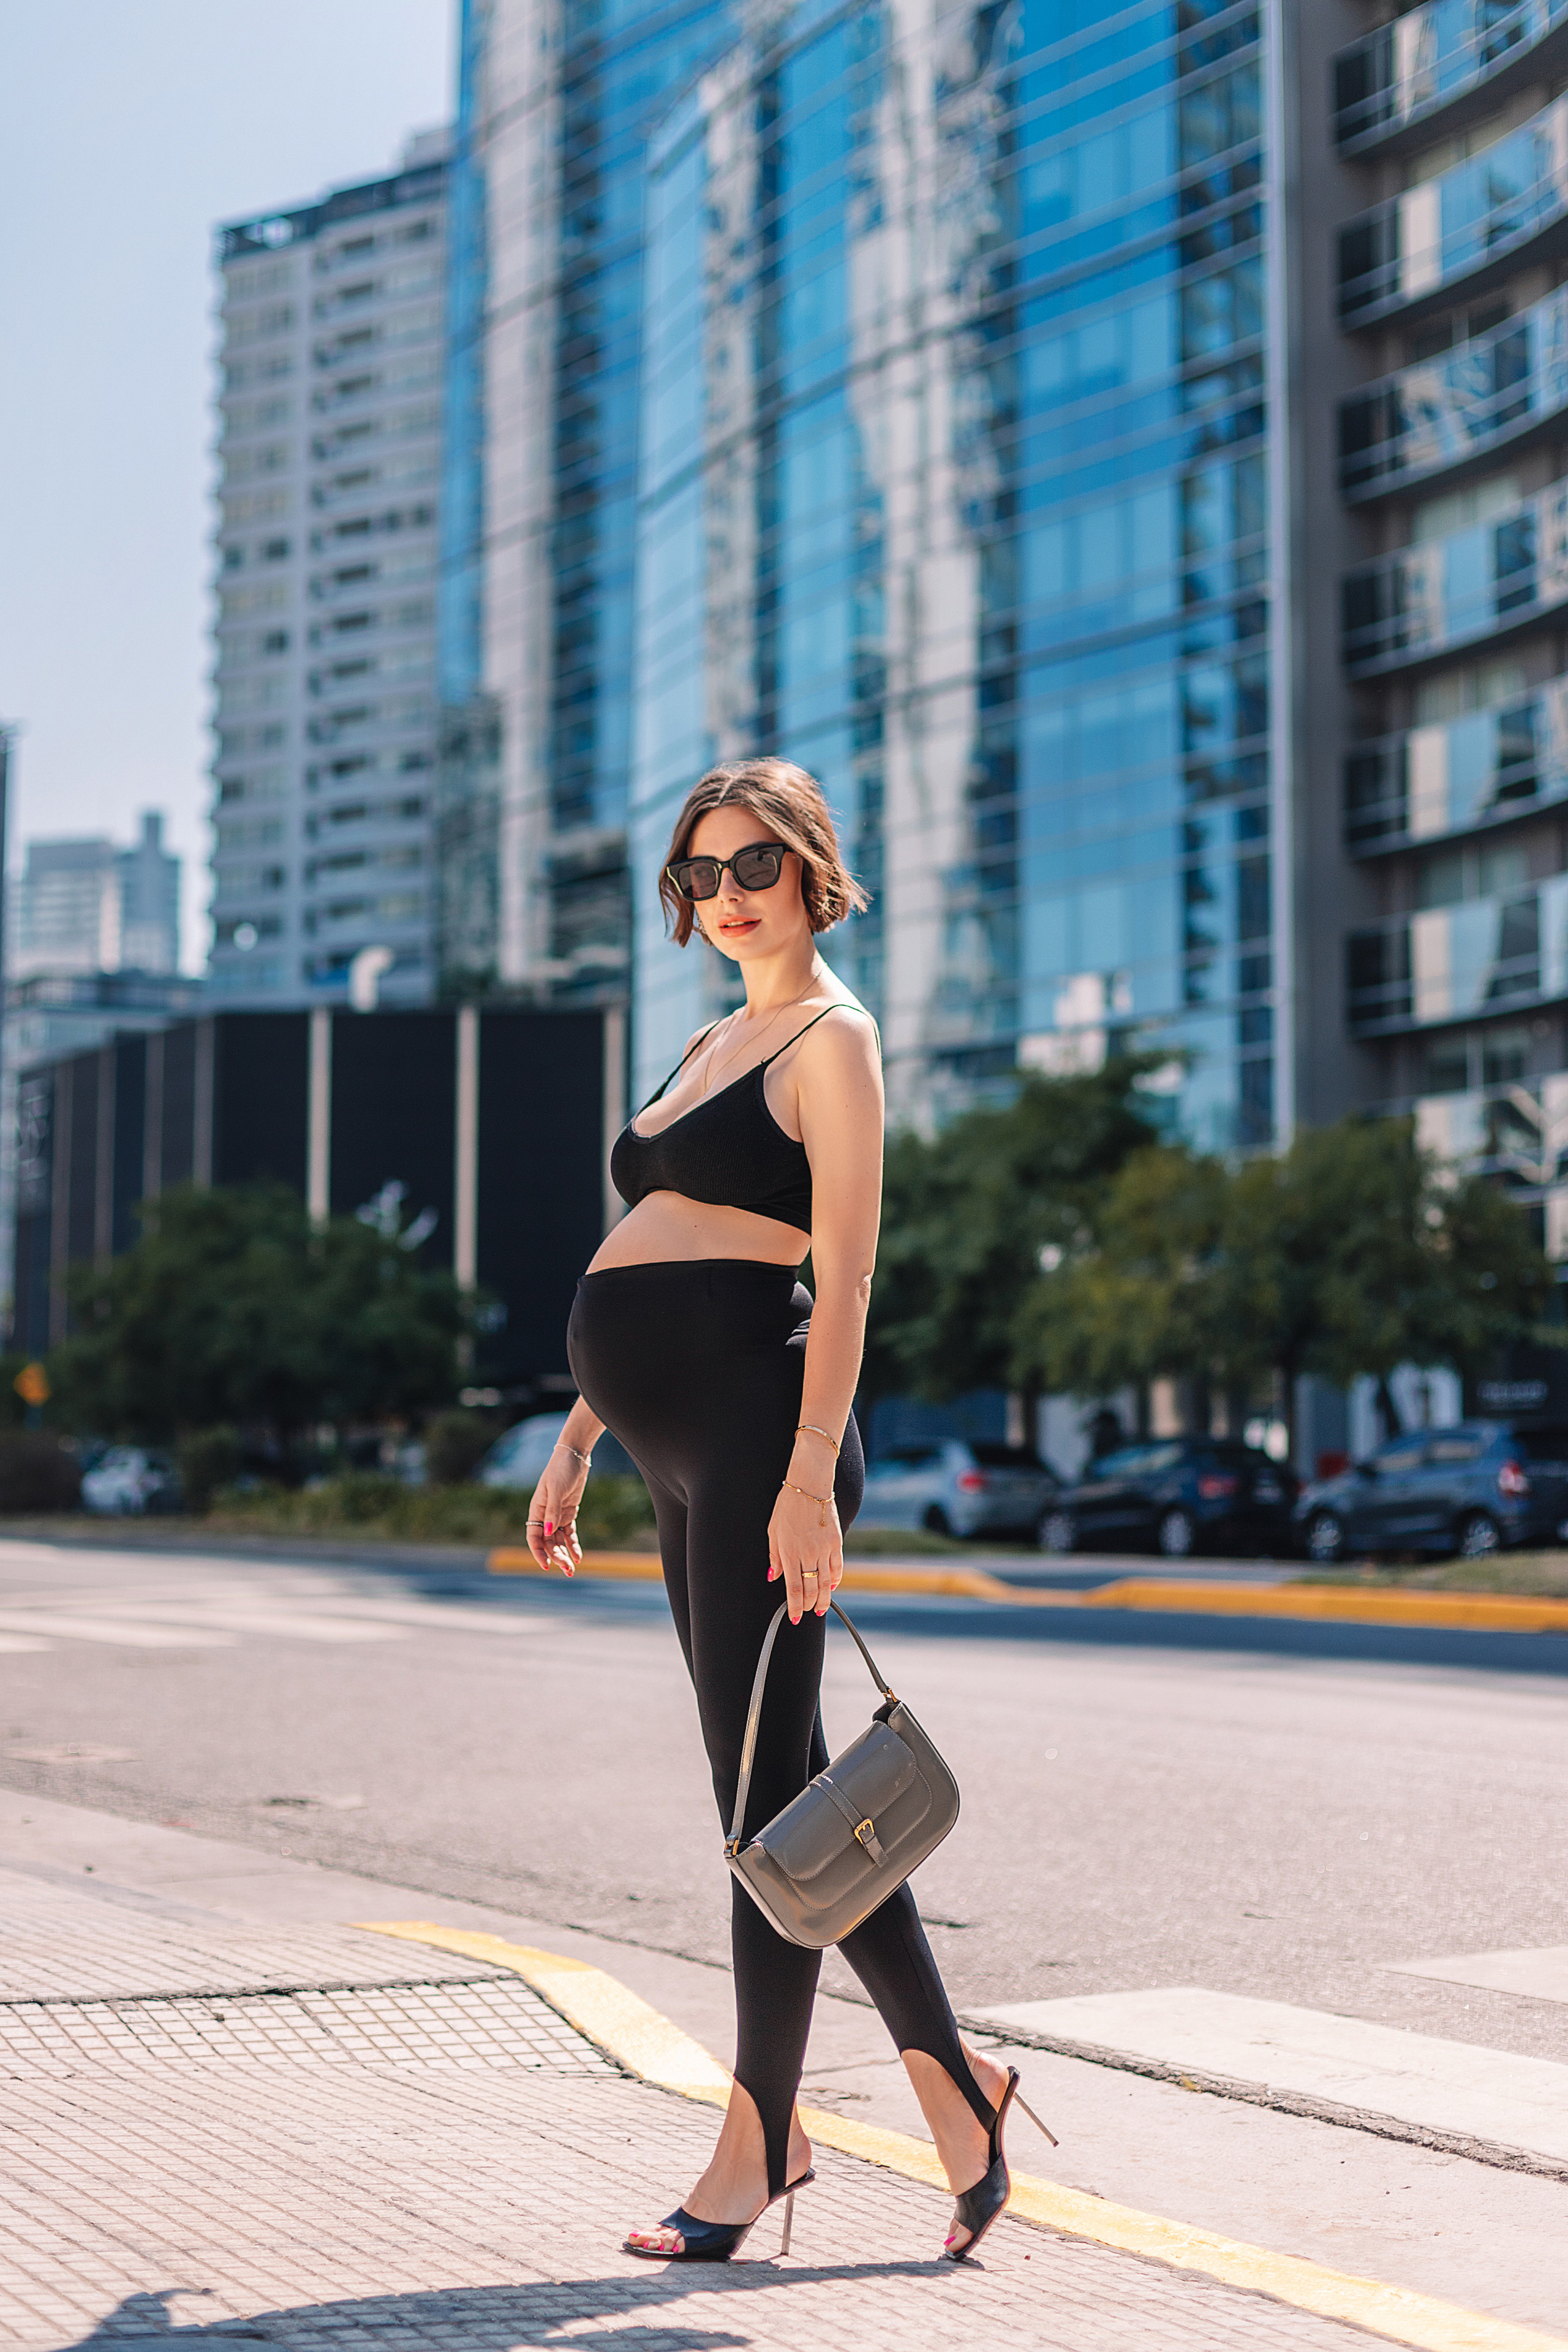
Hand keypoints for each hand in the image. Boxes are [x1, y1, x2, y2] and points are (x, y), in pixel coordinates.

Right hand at [527, 1445, 589, 1577]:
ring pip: (558, 1541)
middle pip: (548, 1542)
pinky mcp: (569, 1513)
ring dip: (564, 1555)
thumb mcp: (557, 1489)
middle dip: (556, 1557)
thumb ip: (554, 1511)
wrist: (575, 1456)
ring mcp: (557, 1515)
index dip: (538, 1552)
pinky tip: (578, 1557)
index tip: (546, 1566)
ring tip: (572, 1569)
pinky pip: (569, 1534)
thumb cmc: (562, 1469)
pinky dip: (573, 1545)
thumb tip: (550, 1532)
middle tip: (568, 1570)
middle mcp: (545, 1516)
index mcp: (537, 1510)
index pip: (534, 1537)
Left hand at [767, 1478, 843, 1622]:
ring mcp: (824, 1549)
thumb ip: (774, 1557)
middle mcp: (808, 1554)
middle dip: (809, 1605)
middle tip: (808, 1613)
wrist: (809, 1487)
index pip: (794, 1589)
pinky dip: (835, 1579)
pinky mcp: (836, 1542)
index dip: (795, 1607)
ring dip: (824, 1598)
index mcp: (789, 1553)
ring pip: (826, 1582)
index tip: (794, 1617)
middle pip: (811, 1589)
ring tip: (821, 1609)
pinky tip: (832, 1586)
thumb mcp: (773, 1531)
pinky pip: (837, 1567)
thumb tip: (773, 1577)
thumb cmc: (787, 1507)